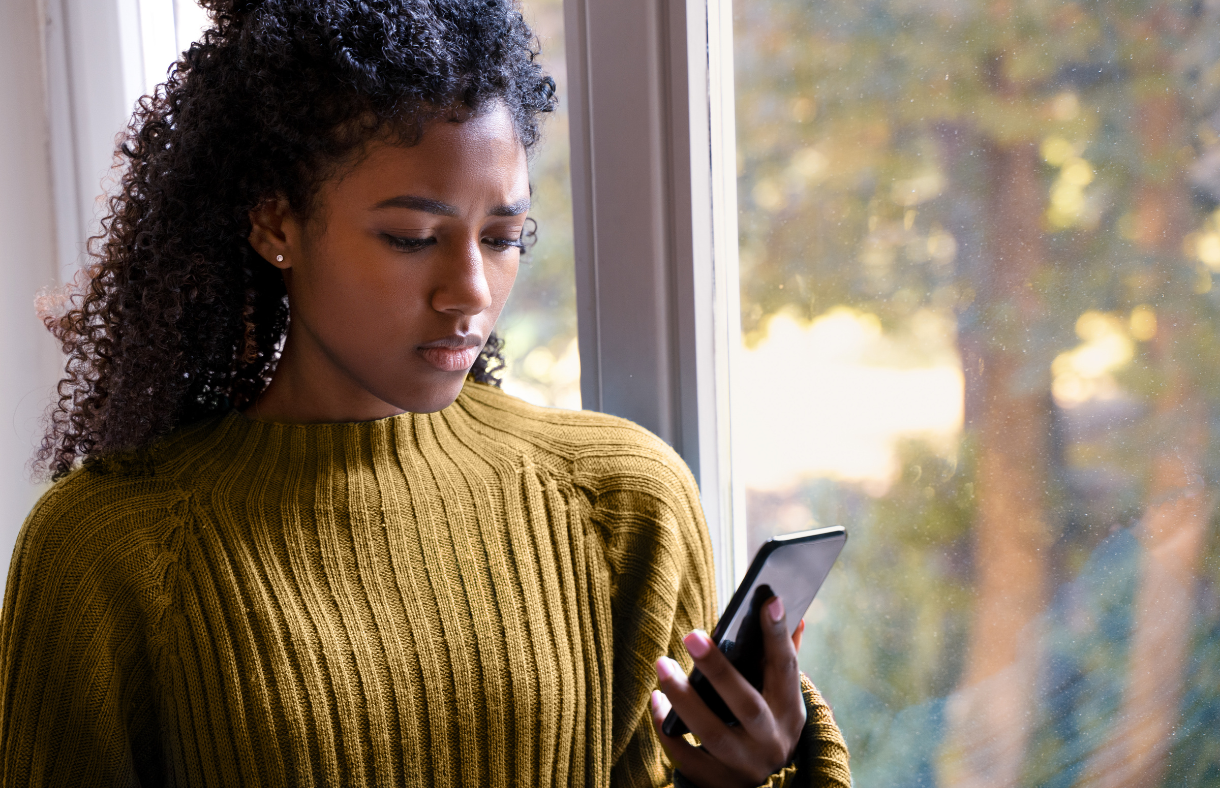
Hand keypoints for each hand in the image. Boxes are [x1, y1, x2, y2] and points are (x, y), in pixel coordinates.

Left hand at [650, 597, 807, 787]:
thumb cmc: (768, 725)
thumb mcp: (782, 698)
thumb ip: (784, 659)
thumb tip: (791, 613)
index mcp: (790, 712)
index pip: (787, 669)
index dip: (779, 636)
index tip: (769, 601)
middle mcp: (771, 741)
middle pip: (746, 706)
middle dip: (719, 670)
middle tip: (691, 635)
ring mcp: (744, 765)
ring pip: (712, 733)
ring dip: (684, 698)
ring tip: (662, 664)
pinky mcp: (716, 782)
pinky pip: (687, 756)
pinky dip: (667, 729)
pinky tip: (656, 699)